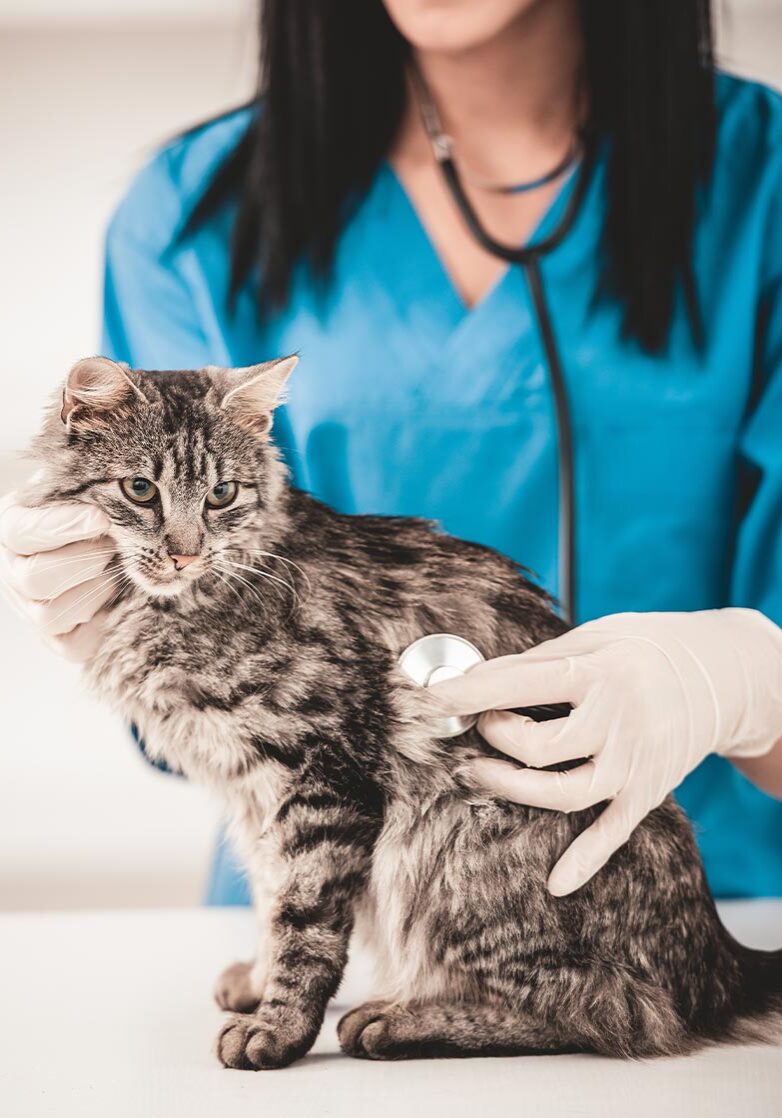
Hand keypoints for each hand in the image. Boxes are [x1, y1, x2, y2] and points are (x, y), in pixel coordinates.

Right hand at [0, 495, 114, 661]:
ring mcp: (33, 609)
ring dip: (93, 592)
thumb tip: (105, 511)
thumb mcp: (86, 492)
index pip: (21, 532)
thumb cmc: (96, 511)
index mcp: (13, 529)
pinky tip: (115, 600)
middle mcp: (14, 573)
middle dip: (84, 562)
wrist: (114, 541)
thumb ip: (88, 494)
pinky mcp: (59, 639)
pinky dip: (100, 625)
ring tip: (116, 571)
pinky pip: (74, 645)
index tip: (101, 518)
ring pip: (51, 616)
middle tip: (114, 547)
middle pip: (35, 579)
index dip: (62, 528)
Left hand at [429, 610, 781, 895]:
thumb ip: (535, 662)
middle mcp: (617, 723)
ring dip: (511, 788)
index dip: (471, 693)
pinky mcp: (646, 792)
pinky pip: (612, 834)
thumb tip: (473, 678)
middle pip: (538, 747)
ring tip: (477, 771)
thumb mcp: (592, 638)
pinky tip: (554, 882)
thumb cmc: (642, 650)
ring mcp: (632, 763)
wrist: (718, 676)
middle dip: (493, 737)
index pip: (521, 685)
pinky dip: (584, 862)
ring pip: (562, 794)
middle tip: (478, 724)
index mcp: (599, 674)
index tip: (433, 697)